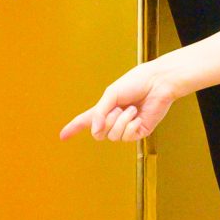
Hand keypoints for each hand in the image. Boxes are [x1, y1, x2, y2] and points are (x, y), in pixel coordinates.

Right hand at [62, 61, 182, 142]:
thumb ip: (99, 112)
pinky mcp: (139, 131)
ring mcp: (127, 127)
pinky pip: (127, 136)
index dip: (73, 128)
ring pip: (113, 136)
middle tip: (118, 108)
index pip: (86, 120)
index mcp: (105, 108)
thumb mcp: (111, 93)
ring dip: (122, 120)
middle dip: (107, 121)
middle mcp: (114, 119)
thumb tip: (95, 132)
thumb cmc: (136, 82)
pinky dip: (131, 125)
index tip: (62, 136)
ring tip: (132, 109)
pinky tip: (139, 116)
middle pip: (99, 133)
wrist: (158, 83)